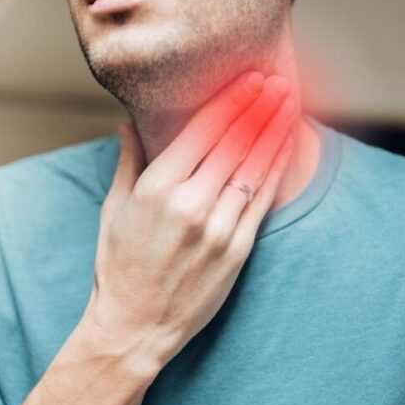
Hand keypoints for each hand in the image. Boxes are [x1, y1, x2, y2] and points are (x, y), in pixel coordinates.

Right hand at [84, 71, 297, 366]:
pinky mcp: (237, 250)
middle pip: (236, 142)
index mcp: (156, 189)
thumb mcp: (114, 210)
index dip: (232, 101)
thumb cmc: (118, 267)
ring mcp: (218, 228)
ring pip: (255, 166)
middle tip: (278, 80)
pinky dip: (277, 168)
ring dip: (276, 130)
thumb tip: (128, 123)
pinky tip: (287, 146)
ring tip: (290, 103)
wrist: (135, 327)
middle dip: (260, 107)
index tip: (250, 78)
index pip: (204, 130)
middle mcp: (190, 204)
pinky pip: (263, 199)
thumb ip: (128, 163)